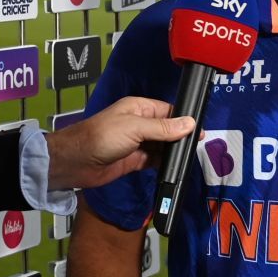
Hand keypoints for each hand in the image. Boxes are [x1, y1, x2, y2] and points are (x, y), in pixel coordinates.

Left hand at [49, 97, 196, 191]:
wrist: (77, 162)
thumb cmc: (103, 136)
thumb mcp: (134, 128)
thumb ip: (163, 128)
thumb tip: (190, 123)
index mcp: (139, 108)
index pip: (168, 110)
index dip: (184, 119)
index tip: (201, 130)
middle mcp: (140, 124)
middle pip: (167, 129)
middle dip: (182, 136)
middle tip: (200, 147)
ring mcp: (138, 143)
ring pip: (163, 146)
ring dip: (175, 151)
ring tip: (192, 157)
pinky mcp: (135, 160)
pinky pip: (155, 160)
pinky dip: (165, 163)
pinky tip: (177, 167)